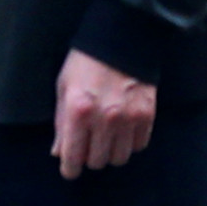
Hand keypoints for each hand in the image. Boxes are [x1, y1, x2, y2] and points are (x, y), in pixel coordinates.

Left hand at [51, 49, 158, 177]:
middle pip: (96, 161)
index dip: (69, 168)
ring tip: (107, 139)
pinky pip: (138, 145)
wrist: (122, 37)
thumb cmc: (85, 62)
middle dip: (89, 157)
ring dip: (111, 152)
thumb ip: (61, 123)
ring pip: (119, 158)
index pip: (72, 158)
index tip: (70, 169)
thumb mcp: (64, 88)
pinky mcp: (147, 114)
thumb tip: (59, 153)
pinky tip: (124, 130)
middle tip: (89, 146)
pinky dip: (130, 143)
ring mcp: (128, 118)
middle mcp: (103, 119)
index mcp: (77, 111)